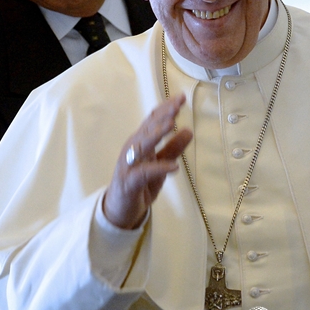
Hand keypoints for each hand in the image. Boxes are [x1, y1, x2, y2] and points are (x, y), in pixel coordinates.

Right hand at [103, 94, 192, 228]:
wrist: (121, 211)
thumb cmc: (140, 185)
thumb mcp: (161, 165)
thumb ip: (173, 149)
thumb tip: (189, 130)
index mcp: (140, 142)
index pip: (153, 120)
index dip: (166, 108)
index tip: (182, 97)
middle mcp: (132, 149)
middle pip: (147, 128)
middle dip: (163, 115)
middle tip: (178, 105)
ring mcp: (129, 165)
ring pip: (141, 145)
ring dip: (156, 134)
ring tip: (172, 124)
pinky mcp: (129, 182)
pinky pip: (144, 173)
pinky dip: (158, 168)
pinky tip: (174, 166)